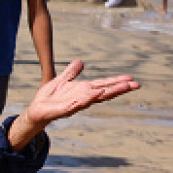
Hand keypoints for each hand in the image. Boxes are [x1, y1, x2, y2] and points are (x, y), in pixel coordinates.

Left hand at [22, 59, 138, 126]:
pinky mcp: (65, 109)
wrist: (36, 110)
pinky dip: (87, 99)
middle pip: (104, 92)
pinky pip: (77, 103)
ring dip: (108, 92)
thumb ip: (70, 73)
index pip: (103, 84)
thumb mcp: (60, 81)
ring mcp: (75, 104)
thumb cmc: (49, 98)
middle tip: (136, 85)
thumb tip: (80, 62)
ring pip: (94, 98)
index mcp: (83, 90)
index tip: (131, 79)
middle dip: (119, 88)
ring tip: (122, 87)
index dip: (116, 81)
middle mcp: (82, 97)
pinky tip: (96, 94)